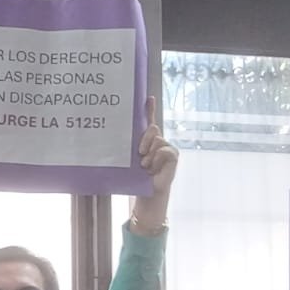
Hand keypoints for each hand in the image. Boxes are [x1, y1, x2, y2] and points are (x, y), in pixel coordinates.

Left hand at [128, 98, 179, 232]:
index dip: (149, 108)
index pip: (148, 120)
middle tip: (139, 154)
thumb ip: (127, 147)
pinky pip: (164, 151)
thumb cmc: (136, 176)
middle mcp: (158, 140)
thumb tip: (116, 136)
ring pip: (157, 140)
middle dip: (144, 139)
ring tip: (145, 166)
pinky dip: (156, 160)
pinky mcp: (174, 155)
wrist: (146, 192)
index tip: (148, 97)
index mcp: (146, 140)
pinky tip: (153, 169)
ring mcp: (167, 147)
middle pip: (152, 128)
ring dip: (148, 155)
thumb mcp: (128, 159)